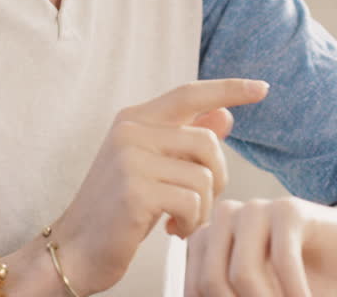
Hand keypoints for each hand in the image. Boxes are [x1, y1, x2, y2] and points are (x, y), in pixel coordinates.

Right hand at [51, 79, 269, 295]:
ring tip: (181, 220)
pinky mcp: (135, 190)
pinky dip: (192, 222)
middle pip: (207, 142)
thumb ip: (186, 140)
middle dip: (217, 178)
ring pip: (204, 175)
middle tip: (198, 203)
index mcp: (134, 119)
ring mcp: (130, 159)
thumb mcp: (153, 167)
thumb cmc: (117, 208)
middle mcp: (130, 130)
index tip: (262, 88)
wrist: (75, 249)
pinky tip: (172, 230)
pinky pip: (193, 201)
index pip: (190, 93)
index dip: (229, 89)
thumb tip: (226, 115)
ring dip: (202, 207)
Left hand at [184, 196, 336, 296]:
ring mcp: (256, 209)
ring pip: (243, 273)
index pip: (195, 289)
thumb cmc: (298, 277)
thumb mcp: (256, 294)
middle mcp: (225, 218)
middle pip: (212, 282)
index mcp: (207, 239)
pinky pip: (282, 261)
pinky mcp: (289, 209)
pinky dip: (295, 292)